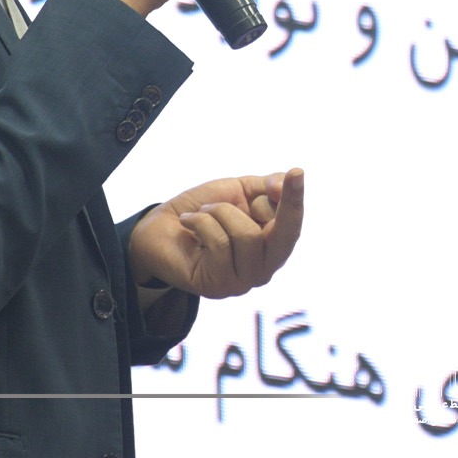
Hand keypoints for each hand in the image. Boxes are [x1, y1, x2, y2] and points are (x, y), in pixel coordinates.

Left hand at [129, 169, 304, 298]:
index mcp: (272, 244)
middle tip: (262, 181)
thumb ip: (265, 187)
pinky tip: (189, 223)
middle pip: (284, 236)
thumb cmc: (203, 209)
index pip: (293, 224)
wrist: (160, 228)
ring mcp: (243, 280)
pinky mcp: (218, 286)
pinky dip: (201, 222)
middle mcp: (264, 267)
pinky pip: (219, 243)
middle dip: (275, 206)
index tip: (298, 171)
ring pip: (247, 235)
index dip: (296, 199)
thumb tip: (281, 187)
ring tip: (203, 212)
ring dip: (219, 212)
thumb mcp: (238, 190)